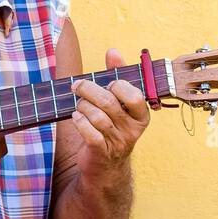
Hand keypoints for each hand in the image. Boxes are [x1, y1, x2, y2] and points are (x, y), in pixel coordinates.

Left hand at [70, 49, 149, 177]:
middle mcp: (132, 129)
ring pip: (98, 117)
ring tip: (78, 105)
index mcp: (141, 115)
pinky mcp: (101, 152)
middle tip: (77, 86)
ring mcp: (118, 142)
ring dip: (83, 107)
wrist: (106, 167)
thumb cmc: (112, 126)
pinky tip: (76, 117)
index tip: (107, 83)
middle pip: (109, 103)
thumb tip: (113, 51)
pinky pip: (90, 134)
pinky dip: (80, 122)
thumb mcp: (119, 103)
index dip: (118, 86)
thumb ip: (118, 75)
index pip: (134, 96)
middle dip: (89, 90)